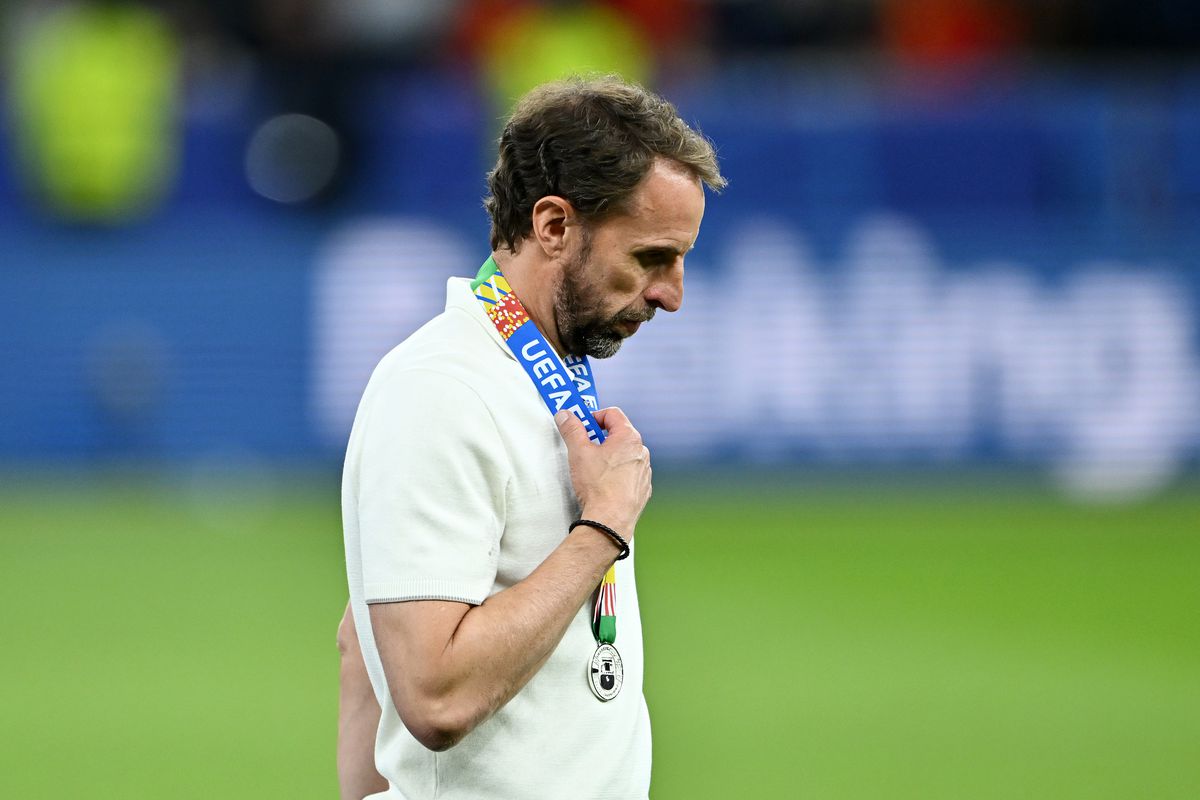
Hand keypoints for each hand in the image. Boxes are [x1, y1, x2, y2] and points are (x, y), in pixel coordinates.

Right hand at [554, 406, 650, 538]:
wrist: (610, 520)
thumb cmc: (598, 486)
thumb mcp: (579, 452)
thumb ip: (572, 429)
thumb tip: (566, 415)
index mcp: (628, 438)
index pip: (612, 414)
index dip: (593, 416)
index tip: (581, 424)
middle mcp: (640, 452)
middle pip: (618, 434)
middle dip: (599, 437)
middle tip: (583, 445)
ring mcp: (643, 471)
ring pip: (624, 454)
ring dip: (608, 455)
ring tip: (592, 468)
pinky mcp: (642, 488)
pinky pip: (628, 472)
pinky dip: (616, 472)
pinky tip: (603, 483)